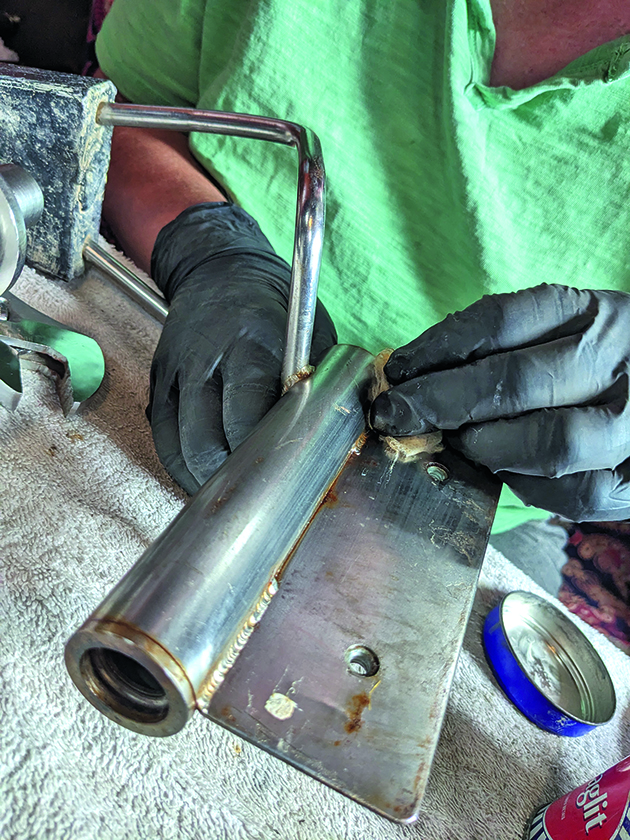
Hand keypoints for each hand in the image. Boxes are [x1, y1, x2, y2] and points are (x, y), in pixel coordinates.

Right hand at [148, 202, 336, 493]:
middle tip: (255, 496)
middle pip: (204, 441)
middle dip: (229, 478)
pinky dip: (181, 465)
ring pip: (177, 446)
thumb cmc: (276, 307)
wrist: (220, 271)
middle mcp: (204, 359)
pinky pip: (161, 438)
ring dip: (202, 480)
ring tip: (230, 497)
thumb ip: (314, 385)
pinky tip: (204, 478)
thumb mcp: (310, 334)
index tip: (281, 477)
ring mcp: (174, 372)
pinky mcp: (158, 382)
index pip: (245, 417)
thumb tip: (322, 438)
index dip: (261, 457)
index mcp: (250, 344)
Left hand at [370, 284, 629, 520]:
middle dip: (440, 402)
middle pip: (514, 381)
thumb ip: (505, 348)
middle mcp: (619, 361)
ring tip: (456, 444)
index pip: (501, 321)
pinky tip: (501, 472)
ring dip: (485, 447)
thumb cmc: (596, 370)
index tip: (398, 369)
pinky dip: (527, 485)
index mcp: (595, 313)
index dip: (438, 347)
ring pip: (550, 442)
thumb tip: (416, 375)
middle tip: (397, 415)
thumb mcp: (565, 333)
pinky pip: (574, 493)